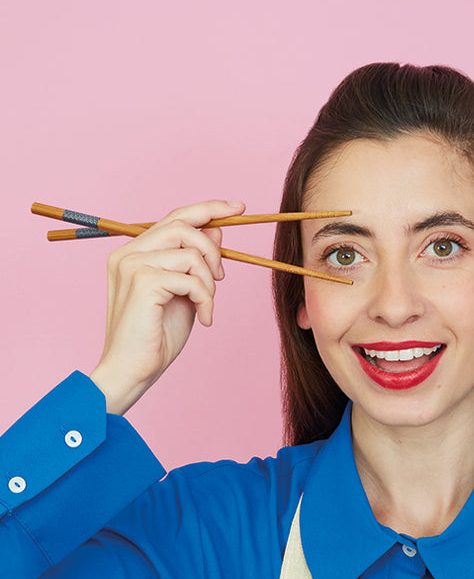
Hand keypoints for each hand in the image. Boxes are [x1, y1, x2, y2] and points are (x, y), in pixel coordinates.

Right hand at [89, 199, 244, 414]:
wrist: (132, 370)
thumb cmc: (156, 337)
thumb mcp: (184, 293)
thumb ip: (195, 262)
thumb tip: (218, 230)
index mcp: (134, 252)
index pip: (175, 217)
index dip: (209, 208)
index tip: (239, 207)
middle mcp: (128, 253)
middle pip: (183, 225)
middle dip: (213, 250)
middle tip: (220, 279)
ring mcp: (132, 265)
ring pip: (191, 253)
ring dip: (209, 283)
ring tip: (206, 306)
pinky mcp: (142, 282)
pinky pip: (191, 278)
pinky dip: (205, 299)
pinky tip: (204, 320)